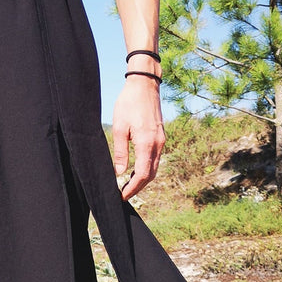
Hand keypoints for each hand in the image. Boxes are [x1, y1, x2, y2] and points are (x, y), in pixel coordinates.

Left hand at [112, 78, 164, 199]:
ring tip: (128, 186)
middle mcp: (158, 144)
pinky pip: (155, 158)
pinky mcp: (160, 136)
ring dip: (143, 179)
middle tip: (124, 195)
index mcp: (147, 143)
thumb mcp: (119, 127)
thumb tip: (120, 173)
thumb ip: (121, 152)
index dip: (133, 188)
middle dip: (138, 187)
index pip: (143, 174)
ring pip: (154, 167)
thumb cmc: (129, 103)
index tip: (122, 196)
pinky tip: (136, 170)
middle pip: (151, 175)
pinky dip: (147, 168)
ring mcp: (161, 140)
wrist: (145, 85)